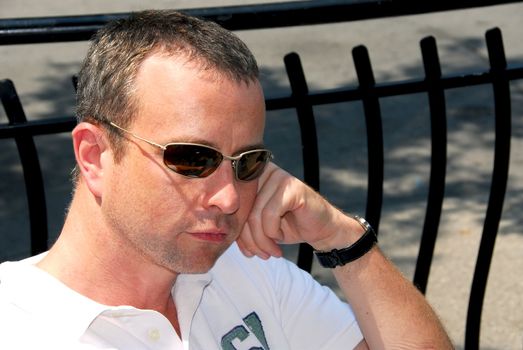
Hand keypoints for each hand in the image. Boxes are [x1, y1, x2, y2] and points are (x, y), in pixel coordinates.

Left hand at [237, 163, 362, 258]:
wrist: (321, 230)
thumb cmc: (287, 227)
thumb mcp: (258, 226)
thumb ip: (240, 223)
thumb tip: (221, 233)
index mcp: (251, 178)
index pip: (233, 207)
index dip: (237, 233)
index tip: (247, 251)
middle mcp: (263, 173)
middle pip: (242, 211)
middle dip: (249, 240)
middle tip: (260, 256)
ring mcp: (278, 177)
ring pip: (255, 215)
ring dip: (262, 241)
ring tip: (271, 252)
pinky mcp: (291, 187)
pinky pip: (270, 214)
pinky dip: (273, 233)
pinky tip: (280, 238)